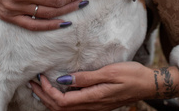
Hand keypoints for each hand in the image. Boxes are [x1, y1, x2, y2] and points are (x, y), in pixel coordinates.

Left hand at [29, 62, 178, 110]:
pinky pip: (73, 107)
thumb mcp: (109, 72)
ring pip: (65, 109)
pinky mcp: (97, 104)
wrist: (148, 84)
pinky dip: (60, 100)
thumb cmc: (131, 75)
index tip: (40, 77)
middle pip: (60, 108)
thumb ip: (86, 77)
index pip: (62, 102)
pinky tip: (58, 91)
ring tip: (39, 87)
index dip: (48, 92)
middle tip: (31, 82)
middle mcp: (91, 106)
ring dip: (50, 99)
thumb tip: (64, 79)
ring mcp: (94, 107)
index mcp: (93, 98)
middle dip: (43, 96)